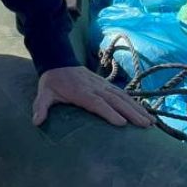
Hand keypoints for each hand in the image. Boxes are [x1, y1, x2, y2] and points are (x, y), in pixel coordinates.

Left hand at [31, 66, 153, 127]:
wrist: (59, 61)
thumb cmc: (52, 82)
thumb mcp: (44, 93)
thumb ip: (41, 107)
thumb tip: (36, 122)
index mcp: (82, 92)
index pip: (97, 103)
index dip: (109, 112)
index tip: (122, 123)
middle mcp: (95, 88)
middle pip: (116, 101)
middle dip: (131, 113)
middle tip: (145, 126)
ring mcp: (103, 86)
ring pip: (123, 98)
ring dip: (137, 109)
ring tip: (150, 122)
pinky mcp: (106, 85)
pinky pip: (122, 94)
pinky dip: (134, 103)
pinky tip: (144, 112)